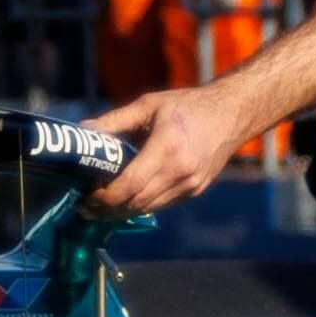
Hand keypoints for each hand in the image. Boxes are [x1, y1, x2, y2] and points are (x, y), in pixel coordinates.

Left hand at [92, 82, 256, 217]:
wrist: (232, 114)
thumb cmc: (188, 105)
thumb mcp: (149, 104)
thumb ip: (114, 120)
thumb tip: (83, 131)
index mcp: (167, 147)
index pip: (131, 185)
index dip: (105, 196)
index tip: (86, 195)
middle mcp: (181, 172)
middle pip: (136, 203)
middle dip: (107, 209)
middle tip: (84, 206)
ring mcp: (190, 185)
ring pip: (148, 209)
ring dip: (122, 212)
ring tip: (99, 207)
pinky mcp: (195, 191)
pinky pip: (162, 205)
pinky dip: (140, 206)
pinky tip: (125, 201)